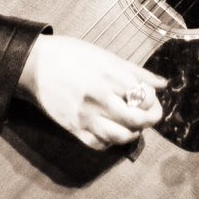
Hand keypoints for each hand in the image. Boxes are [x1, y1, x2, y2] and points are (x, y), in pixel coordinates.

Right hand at [17, 34, 166, 149]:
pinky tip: (112, 130)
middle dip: (149, 119)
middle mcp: (100, 97)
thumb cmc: (72, 54)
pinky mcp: (74, 128)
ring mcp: (86, 115)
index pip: (145, 97)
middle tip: (149, 115)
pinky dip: (111, 141)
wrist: (36, 64)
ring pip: (120, 136)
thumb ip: (136, 71)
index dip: (153, 100)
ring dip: (132, 133)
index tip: (150, 97)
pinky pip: (99, 144)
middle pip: (137, 119)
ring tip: (131, 124)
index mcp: (110, 76)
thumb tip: (162, 83)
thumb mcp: (106, 56)